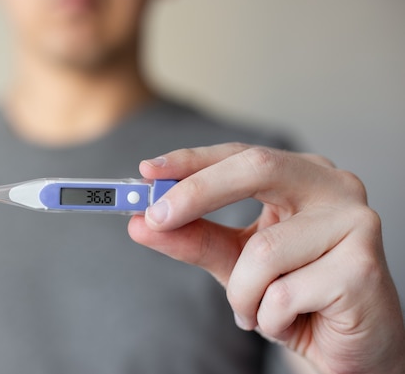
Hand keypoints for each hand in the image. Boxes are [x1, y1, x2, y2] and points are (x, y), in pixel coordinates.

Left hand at [128, 143, 404, 373]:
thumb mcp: (234, 261)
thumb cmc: (294, 296)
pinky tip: (291, 322)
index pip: (240, 154)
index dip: (191, 160)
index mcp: (302, 175)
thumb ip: (193, 238)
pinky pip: (284, 294)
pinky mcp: (364, 268)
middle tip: (155, 218)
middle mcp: (333, 186)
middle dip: (197, 193)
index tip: (147, 171)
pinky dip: (269, 318)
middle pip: (257, 167)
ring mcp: (356, 223)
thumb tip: (141, 221)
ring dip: (242, 293)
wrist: (349, 349)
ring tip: (255, 312)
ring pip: (263, 250)